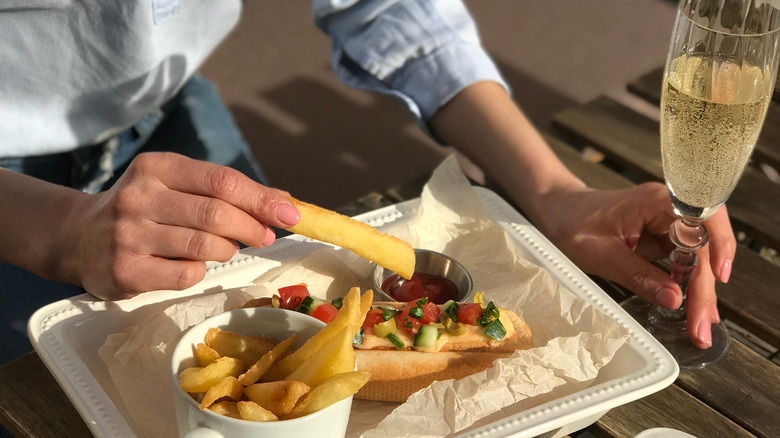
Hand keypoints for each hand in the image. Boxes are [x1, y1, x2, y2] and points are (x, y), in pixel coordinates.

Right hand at [65, 152, 300, 299]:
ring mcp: (129, 235)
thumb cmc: (144, 208)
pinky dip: (200, 272)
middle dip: (252, 228)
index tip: (290, 214)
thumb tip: (285, 202)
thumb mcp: (176, 185)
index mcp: (157, 167)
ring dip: (227, 250)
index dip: (262, 199)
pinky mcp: (126, 271)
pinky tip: (190, 265)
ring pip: (205, 247)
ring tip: (223, 248)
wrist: (77, 236)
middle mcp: (139, 197)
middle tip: (265, 237)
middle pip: (216, 214)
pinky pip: (186, 275)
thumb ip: (225, 191)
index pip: (222, 180)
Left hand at [537, 182, 735, 347]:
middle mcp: (669, 209)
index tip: (720, 277)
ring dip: (700, 292)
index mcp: (657, 201)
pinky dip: (688, 286)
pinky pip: (684, 261)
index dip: (719, 245)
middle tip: (701, 327)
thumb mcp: (600, 254)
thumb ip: (638, 275)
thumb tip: (675, 299)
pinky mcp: (662, 238)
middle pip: (703, 247)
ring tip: (700, 328)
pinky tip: (693, 310)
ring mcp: (667, 224)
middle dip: (704, 288)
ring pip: (697, 258)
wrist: (557, 212)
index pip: (703, 219)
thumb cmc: (572, 224)